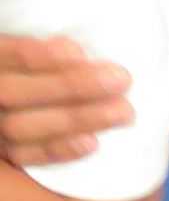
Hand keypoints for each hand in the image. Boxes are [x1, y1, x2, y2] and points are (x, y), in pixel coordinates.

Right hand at [0, 35, 133, 166]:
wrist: (35, 99)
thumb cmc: (48, 63)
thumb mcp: (40, 48)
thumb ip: (49, 46)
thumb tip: (85, 43)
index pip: (2, 55)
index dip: (34, 55)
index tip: (78, 52)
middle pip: (13, 92)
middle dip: (69, 86)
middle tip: (121, 79)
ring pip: (21, 127)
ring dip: (76, 118)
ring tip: (124, 111)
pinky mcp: (5, 154)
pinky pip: (24, 157)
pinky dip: (57, 151)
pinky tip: (92, 143)